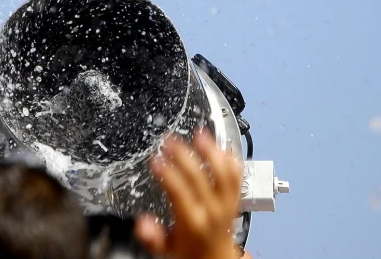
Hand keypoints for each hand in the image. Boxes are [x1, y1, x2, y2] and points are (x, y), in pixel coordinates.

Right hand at [135, 130, 242, 258]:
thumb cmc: (191, 252)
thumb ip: (154, 237)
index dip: (167, 174)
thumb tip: (142, 224)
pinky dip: (231, 160)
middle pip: (200, 176)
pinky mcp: (236, 199)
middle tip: (169, 140)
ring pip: (224, 173)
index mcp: (193, 222)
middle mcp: (213, 211)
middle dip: (183, 155)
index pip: (180, 192)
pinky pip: (237, 177)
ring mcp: (227, 204)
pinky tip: (221, 145)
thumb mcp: (167, 249)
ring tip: (200, 133)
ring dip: (212, 151)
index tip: (156, 159)